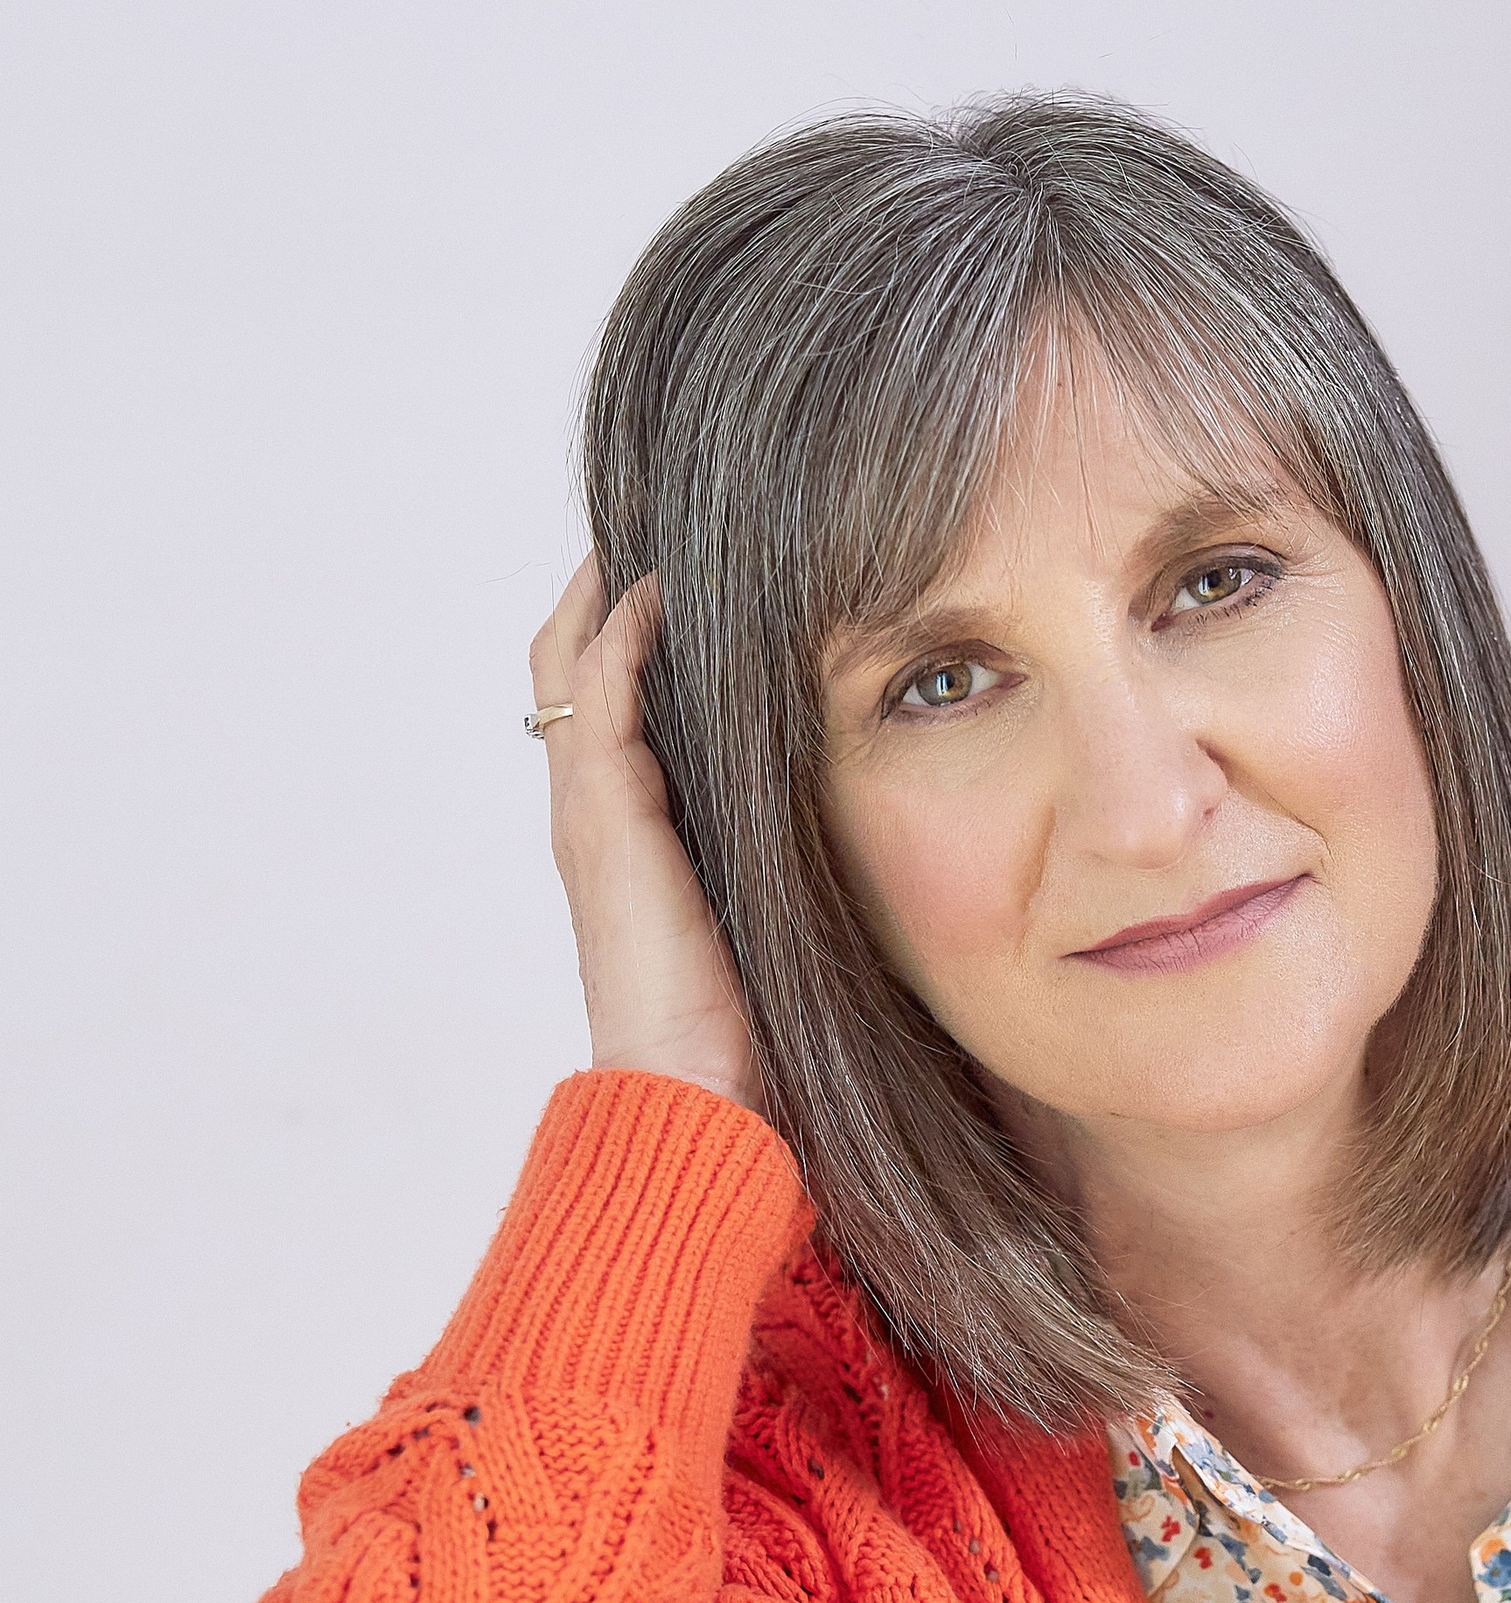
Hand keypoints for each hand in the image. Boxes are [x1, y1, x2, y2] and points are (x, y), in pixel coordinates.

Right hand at [531, 559, 765, 1113]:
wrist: (699, 1089)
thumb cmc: (746, 1018)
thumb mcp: (767, 902)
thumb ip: (780, 843)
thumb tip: (850, 800)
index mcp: (624, 825)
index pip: (607, 693)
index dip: (631, 625)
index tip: (689, 563)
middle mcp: (590, 806)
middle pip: (568, 658)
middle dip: (604, 582)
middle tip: (658, 514)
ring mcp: (587, 809)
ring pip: (569, 660)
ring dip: (606, 586)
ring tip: (651, 523)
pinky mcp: (602, 819)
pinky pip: (597, 697)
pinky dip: (620, 633)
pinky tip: (658, 586)